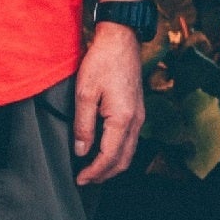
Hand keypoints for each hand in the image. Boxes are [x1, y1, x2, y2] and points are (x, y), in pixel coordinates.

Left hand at [73, 23, 142, 184]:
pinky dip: (118, 151)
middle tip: (85, 179)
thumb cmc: (102, 61)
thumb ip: (83, 125)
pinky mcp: (137, 109)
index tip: (79, 179)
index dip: (94, 172)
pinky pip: (130, 139)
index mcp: (122, 118)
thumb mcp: (84, 92)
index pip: (109, 157)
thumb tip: (81, 151)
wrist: (121, 39)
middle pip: (123, 160)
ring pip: (129, 151)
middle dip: (104, 174)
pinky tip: (103, 149)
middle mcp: (136, 120)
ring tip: (92, 168)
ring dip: (112, 164)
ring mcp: (139, 115)